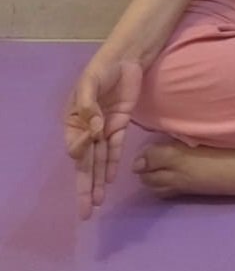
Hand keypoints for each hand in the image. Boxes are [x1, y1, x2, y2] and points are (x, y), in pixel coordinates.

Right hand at [64, 56, 142, 219]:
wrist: (126, 59)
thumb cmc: (102, 68)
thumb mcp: (90, 82)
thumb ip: (90, 106)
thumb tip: (95, 129)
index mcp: (73, 120)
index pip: (75, 144)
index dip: (81, 149)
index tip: (91, 138)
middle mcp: (87, 129)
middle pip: (85, 162)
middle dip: (85, 186)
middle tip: (86, 210)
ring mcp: (104, 129)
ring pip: (100, 160)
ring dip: (99, 181)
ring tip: (97, 204)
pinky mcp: (120, 126)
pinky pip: (115, 149)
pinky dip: (113, 164)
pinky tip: (111, 180)